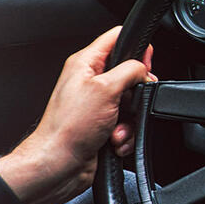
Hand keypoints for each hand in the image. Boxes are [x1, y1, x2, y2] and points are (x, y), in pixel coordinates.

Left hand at [0, 27, 154, 203]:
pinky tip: (114, 140)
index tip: (145, 64)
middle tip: (130, 102)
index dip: (136, 47)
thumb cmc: (68, 128)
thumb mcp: (106, 89)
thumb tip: (143, 68)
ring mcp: (97, 104)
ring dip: (130, 120)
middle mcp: (90, 82)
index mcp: (85, 64)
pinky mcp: (103, 125)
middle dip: (137, 94)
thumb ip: (130, 71)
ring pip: (132, 103)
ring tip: (116, 129)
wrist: (59, 164)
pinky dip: (125, 135)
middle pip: (130, 74)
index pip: (116, 38)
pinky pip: (127, 124)